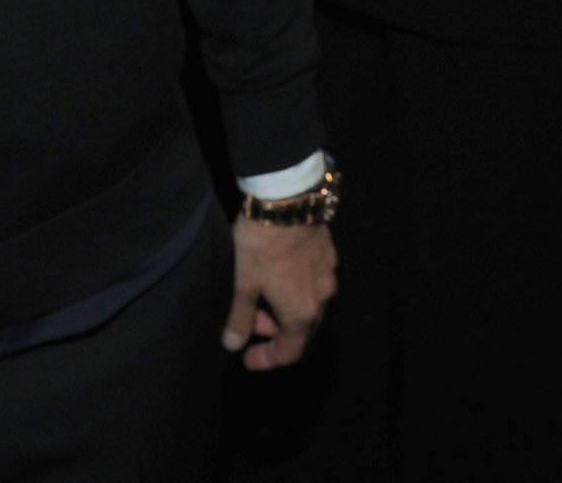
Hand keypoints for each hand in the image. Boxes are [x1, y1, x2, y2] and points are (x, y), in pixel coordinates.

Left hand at [223, 216, 336, 369]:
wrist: (286, 202)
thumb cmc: (261, 245)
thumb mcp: (244, 283)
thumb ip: (240, 316)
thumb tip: (232, 344)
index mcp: (302, 313)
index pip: (290, 351)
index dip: (268, 359)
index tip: (248, 359)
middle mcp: (323, 300)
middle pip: (301, 329)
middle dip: (274, 330)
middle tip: (249, 319)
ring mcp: (329, 277)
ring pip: (308, 306)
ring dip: (284, 309)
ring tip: (259, 295)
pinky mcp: (329, 257)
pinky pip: (313, 285)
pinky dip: (295, 291)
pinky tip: (276, 276)